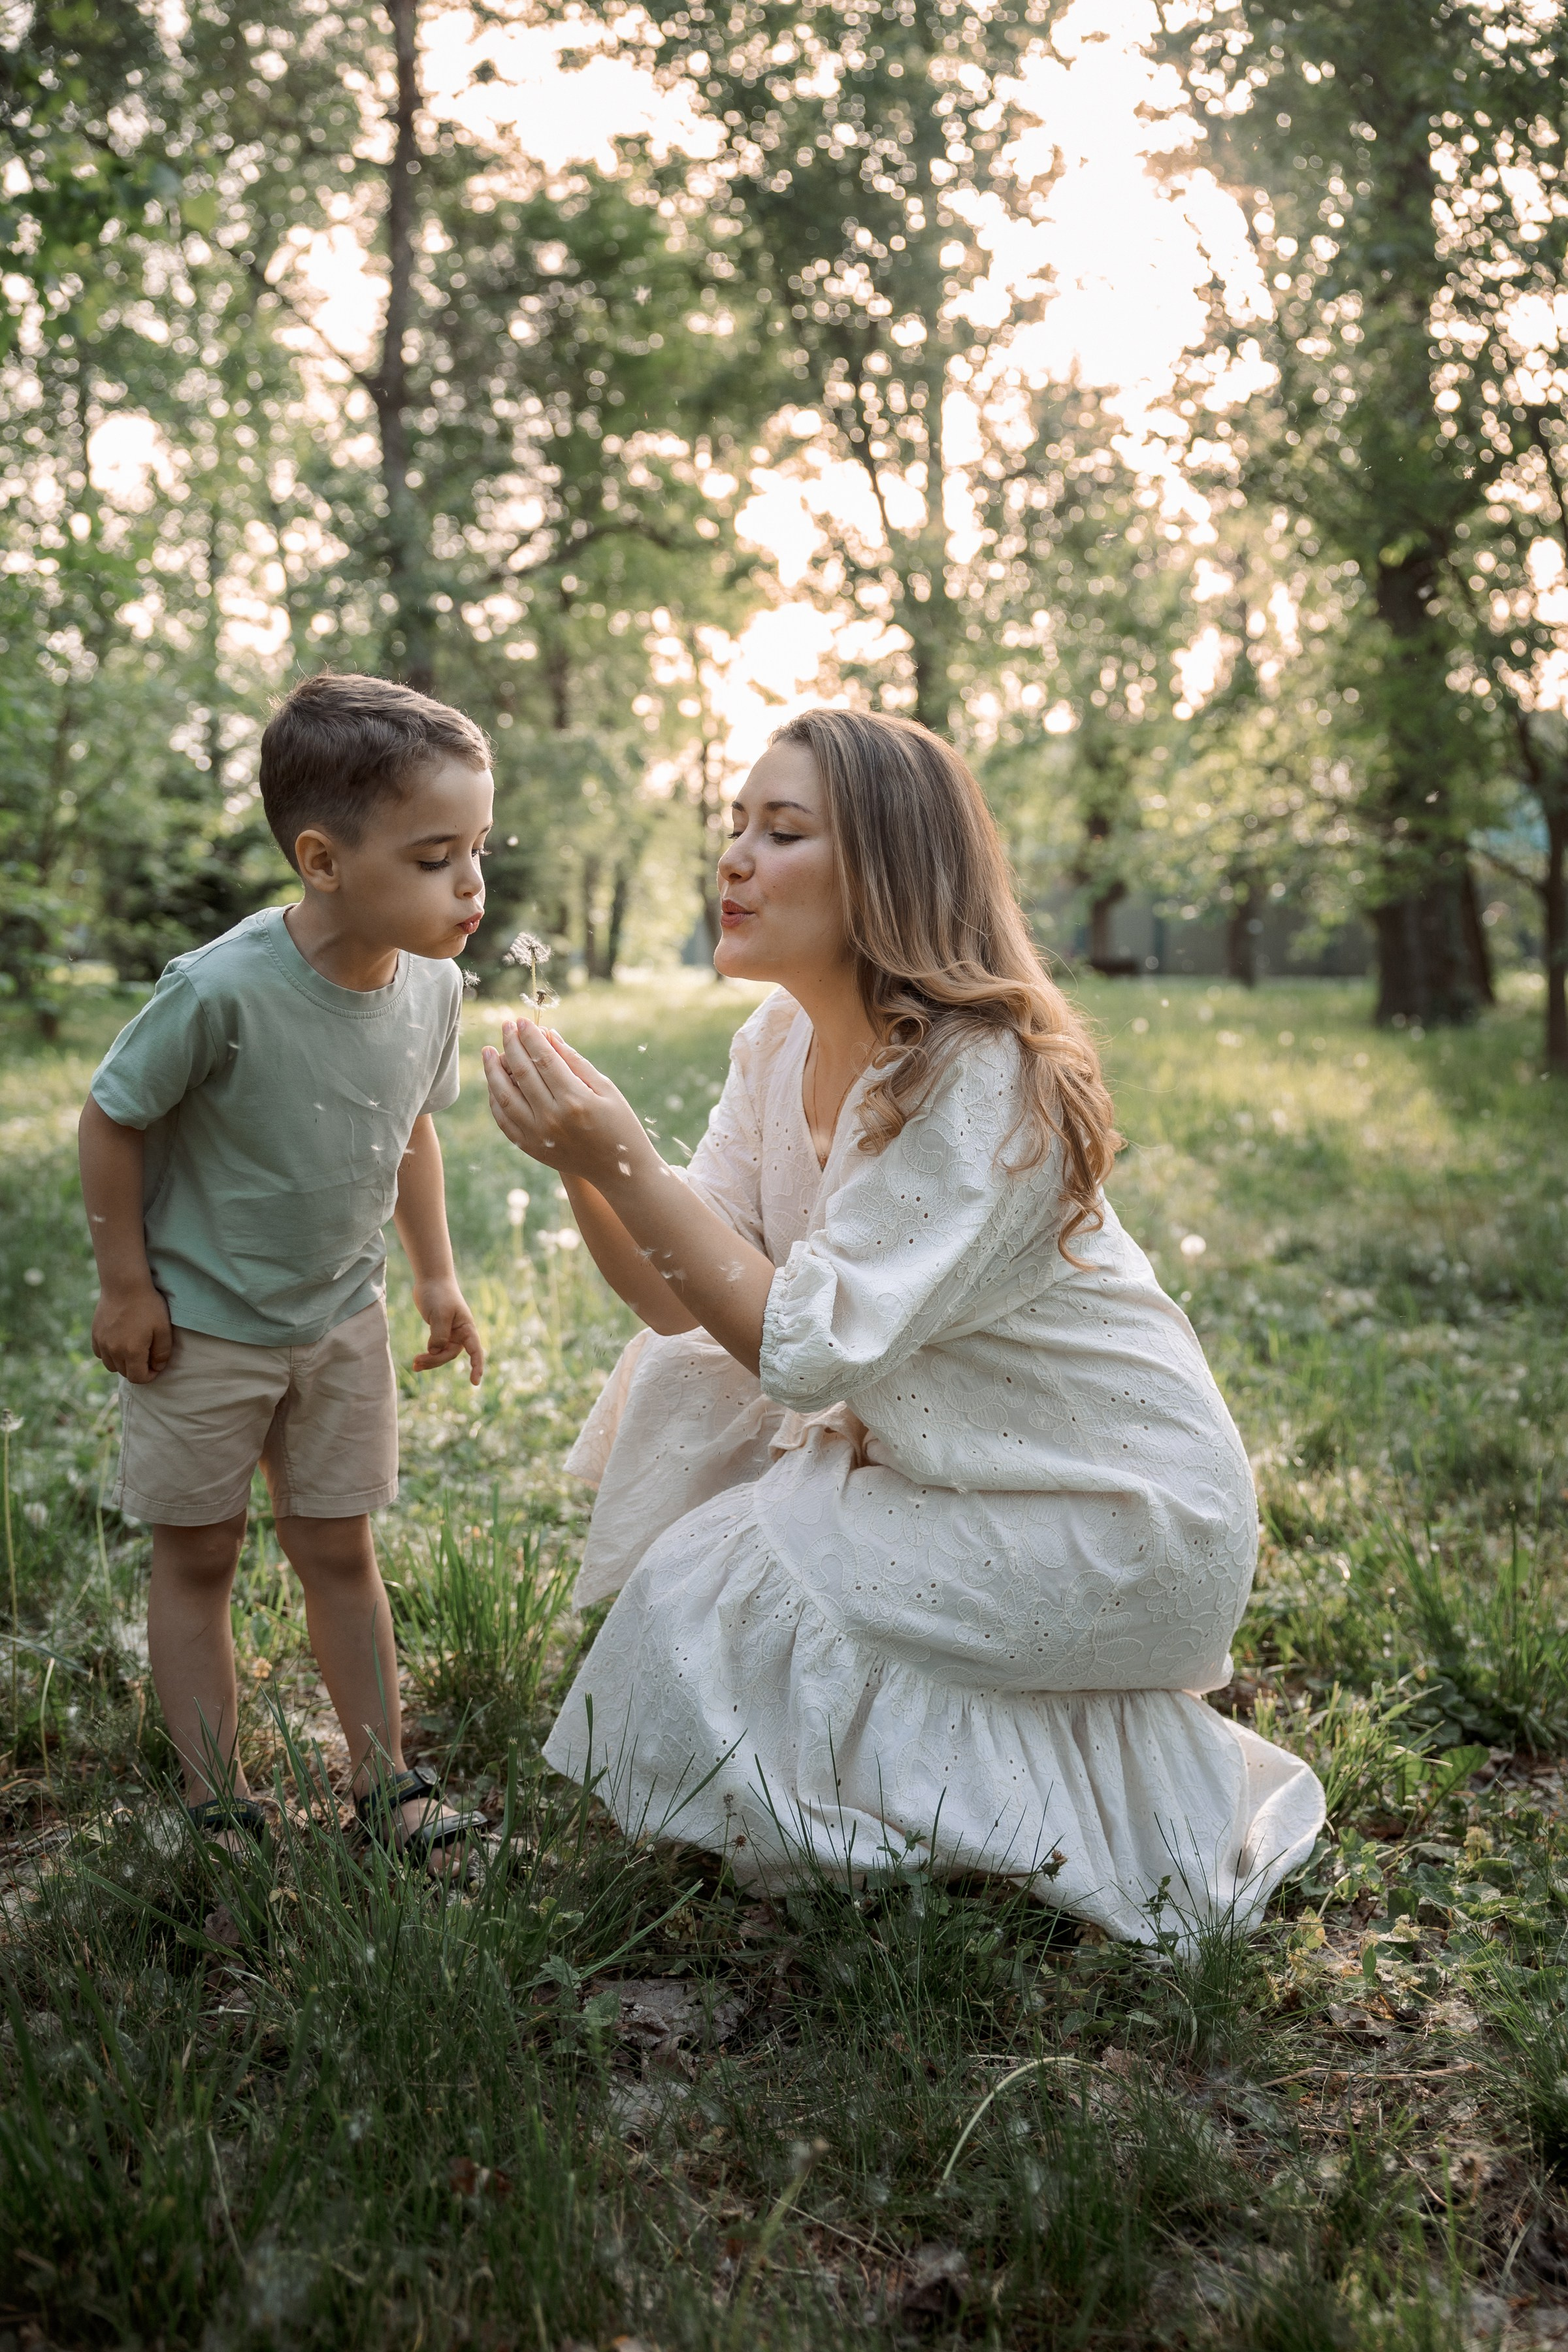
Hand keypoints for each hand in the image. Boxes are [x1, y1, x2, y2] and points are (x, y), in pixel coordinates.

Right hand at [92, 1280, 172, 1384]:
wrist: (124, 1284)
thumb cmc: (147, 1306)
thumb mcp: (163, 1329)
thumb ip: (162, 1353)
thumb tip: (157, 1367)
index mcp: (131, 1352)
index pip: (138, 1378)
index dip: (150, 1376)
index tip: (156, 1366)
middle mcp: (113, 1351)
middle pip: (124, 1372)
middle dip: (138, 1369)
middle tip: (148, 1355)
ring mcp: (102, 1343)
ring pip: (111, 1365)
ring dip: (123, 1363)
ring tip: (134, 1350)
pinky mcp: (95, 1334)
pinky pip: (100, 1353)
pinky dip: (110, 1354)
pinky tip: (119, 1343)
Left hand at [412, 1279, 484, 1385]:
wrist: (431, 1279)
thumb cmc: (439, 1294)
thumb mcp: (439, 1314)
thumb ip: (439, 1335)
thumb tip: (435, 1352)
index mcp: (466, 1328)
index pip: (475, 1351)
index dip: (476, 1366)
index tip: (474, 1382)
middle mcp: (460, 1333)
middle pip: (450, 1355)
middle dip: (435, 1361)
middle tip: (416, 1362)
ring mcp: (450, 1334)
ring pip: (441, 1354)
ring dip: (429, 1360)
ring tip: (414, 1365)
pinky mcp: (439, 1333)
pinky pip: (435, 1349)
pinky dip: (427, 1356)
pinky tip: (416, 1361)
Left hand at [481, 1021, 653, 1188]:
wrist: (619, 1170)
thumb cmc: (619, 1124)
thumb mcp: (605, 1089)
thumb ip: (575, 1062)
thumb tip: (549, 1035)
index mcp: (575, 1100)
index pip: (543, 1059)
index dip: (531, 1037)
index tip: (522, 1021)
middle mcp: (552, 1118)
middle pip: (522, 1073)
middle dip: (511, 1045)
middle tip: (505, 1026)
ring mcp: (537, 1135)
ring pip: (504, 1096)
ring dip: (492, 1071)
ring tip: (488, 1051)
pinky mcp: (530, 1148)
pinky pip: (504, 1120)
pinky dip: (495, 1099)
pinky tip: (493, 1082)